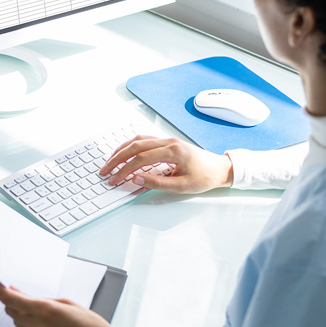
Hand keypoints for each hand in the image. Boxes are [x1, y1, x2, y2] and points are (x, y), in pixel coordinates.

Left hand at [0, 272, 132, 326]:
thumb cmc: (91, 326)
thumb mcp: (68, 303)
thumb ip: (42, 299)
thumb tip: (23, 294)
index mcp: (45, 311)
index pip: (9, 298)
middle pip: (10, 309)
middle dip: (10, 298)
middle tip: (15, 289)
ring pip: (17, 322)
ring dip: (19, 312)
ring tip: (35, 306)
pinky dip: (28, 324)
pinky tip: (43, 322)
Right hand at [98, 135, 233, 193]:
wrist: (220, 168)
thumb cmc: (205, 177)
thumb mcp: (182, 186)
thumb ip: (157, 183)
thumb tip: (135, 179)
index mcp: (173, 151)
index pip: (141, 159)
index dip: (124, 169)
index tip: (114, 179)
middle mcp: (169, 142)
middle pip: (135, 146)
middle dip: (117, 158)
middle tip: (105, 169)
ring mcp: (168, 140)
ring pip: (138, 140)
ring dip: (122, 150)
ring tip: (110, 161)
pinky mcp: (167, 142)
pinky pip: (145, 140)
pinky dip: (131, 146)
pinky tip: (124, 152)